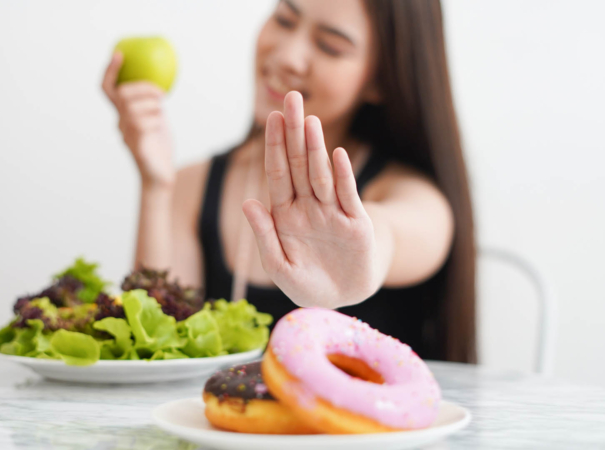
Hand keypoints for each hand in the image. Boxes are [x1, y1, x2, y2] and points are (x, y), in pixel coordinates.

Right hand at [102, 52, 173, 187]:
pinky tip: (160, 124)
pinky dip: (155, 120)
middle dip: (143, 88)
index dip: (110, 71)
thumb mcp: (157, 119)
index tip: (118, 54)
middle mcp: (121, 123)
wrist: (160, 176)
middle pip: (123, 96)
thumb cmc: (158, 147)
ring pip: (133, 109)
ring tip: (162, 111)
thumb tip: (159, 85)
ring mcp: (127, 135)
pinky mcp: (137, 147)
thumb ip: (153, 103)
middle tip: (160, 93)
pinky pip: (143, 125)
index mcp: (123, 115)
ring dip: (152, 105)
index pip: (109, 90)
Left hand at [242, 92, 380, 307]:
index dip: (274, 145)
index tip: (271, 117)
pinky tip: (337, 154)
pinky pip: (348, 196)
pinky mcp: (355, 223)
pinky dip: (343, 176)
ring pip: (321, 174)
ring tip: (311, 121)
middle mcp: (308, 206)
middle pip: (298, 164)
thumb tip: (248, 202)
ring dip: (315, 148)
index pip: (277, 173)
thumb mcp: (279, 266)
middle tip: (292, 99)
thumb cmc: (306, 283)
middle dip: (294, 132)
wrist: (343, 298)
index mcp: (284, 214)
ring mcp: (332, 212)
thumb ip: (264, 235)